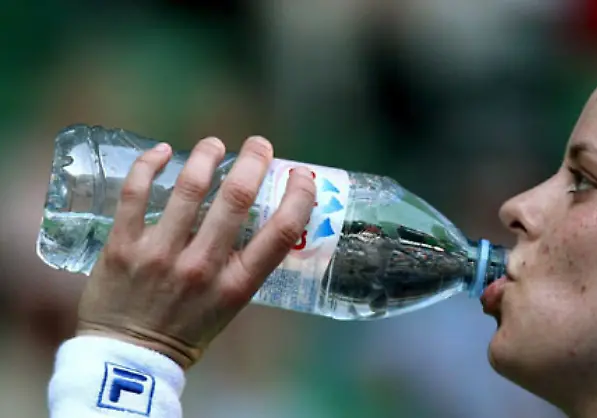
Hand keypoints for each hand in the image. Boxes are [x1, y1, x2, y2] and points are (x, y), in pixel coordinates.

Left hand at [76, 136, 316, 368]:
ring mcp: (161, 254)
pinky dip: (152, 165)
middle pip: (237, 198)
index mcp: (237, 285)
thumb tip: (260, 217)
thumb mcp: (231, 306)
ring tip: (214, 145)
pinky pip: (136, 193)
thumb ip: (244, 266)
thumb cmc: (186, 332)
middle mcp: (203, 266)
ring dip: (207, 155)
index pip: (282, 232)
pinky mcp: (123, 246)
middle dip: (254, 161)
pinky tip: (164, 152)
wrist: (128, 359)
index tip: (301, 174)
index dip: (300, 195)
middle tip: (258, 145)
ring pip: (190, 187)